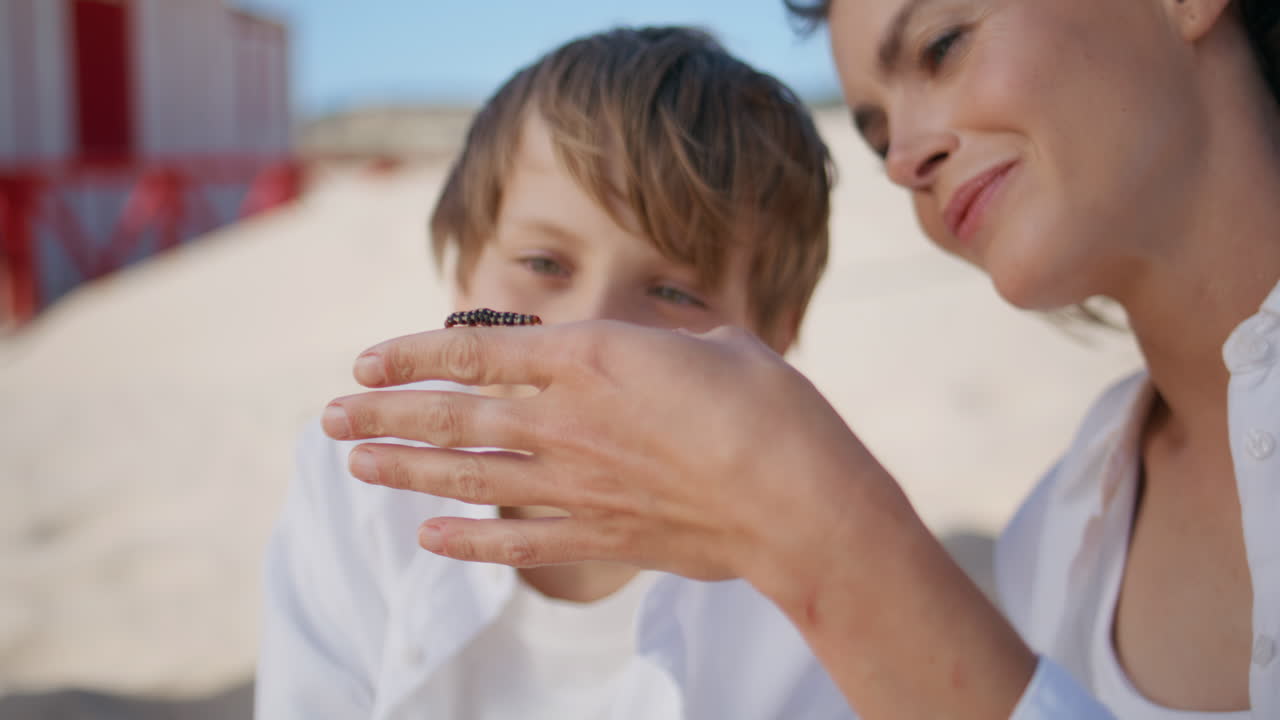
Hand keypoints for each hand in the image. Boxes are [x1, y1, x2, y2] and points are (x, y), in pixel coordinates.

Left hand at [322, 320, 1040, 717]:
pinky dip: (467, 541)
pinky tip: (428, 540)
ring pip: (468, 475)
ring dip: (404, 471)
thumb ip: (666, 337)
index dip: (412, 354)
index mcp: (591, 358)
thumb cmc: (771, 408)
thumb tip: (658, 333)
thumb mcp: (716, 342)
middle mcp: (566, 420)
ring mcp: (577, 484)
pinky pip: (517, 539)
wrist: (801, 500)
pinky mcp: (600, 536)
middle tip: (328, 418)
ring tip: (355, 467)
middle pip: (451, 416)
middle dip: (382, 415)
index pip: (475, 350)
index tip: (366, 360)